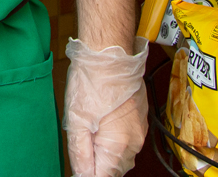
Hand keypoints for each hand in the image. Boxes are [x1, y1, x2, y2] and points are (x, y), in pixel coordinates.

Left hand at [63, 37, 148, 176]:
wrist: (111, 53)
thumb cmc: (92, 81)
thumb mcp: (77, 120)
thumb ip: (80, 153)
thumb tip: (82, 174)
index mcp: (119, 146)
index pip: (104, 176)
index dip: (89, 174)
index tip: (80, 166)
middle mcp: (135, 142)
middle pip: (114, 168)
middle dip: (97, 165)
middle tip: (81, 148)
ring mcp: (140, 130)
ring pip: (122, 155)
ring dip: (106, 153)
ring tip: (89, 134)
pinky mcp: (140, 119)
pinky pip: (128, 139)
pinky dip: (114, 140)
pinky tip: (101, 126)